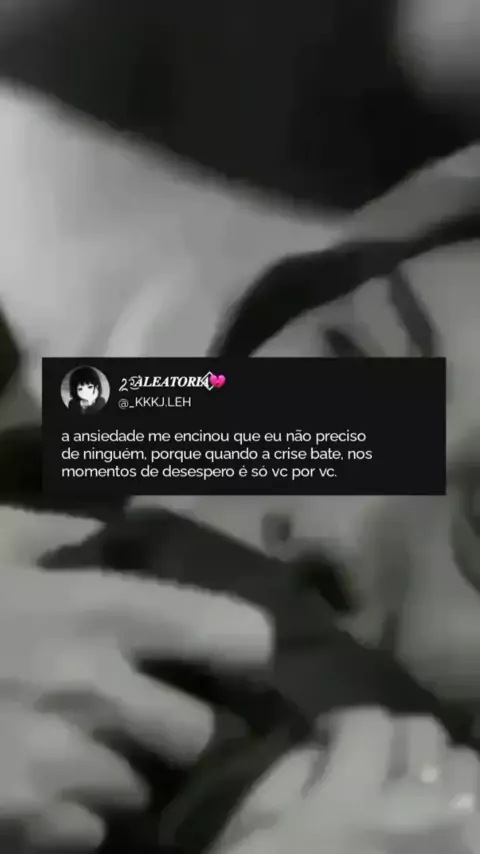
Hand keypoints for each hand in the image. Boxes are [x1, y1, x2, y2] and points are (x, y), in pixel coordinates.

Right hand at [0, 509, 271, 850]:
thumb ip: (57, 532)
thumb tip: (108, 529)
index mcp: (100, 609)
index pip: (233, 635)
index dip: (238, 642)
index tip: (228, 647)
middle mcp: (96, 691)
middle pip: (198, 733)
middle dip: (179, 722)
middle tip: (145, 705)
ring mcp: (58, 766)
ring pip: (143, 788)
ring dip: (123, 768)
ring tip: (79, 742)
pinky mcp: (20, 825)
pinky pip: (87, 833)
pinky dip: (74, 814)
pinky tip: (38, 780)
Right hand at [214, 709, 479, 853]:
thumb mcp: (254, 834)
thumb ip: (288, 776)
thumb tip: (323, 745)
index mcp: (347, 802)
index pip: (368, 724)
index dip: (346, 724)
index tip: (333, 740)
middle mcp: (412, 816)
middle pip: (425, 736)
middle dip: (396, 737)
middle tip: (377, 760)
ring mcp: (452, 845)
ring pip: (469, 772)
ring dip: (443, 768)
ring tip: (420, 788)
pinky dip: (467, 808)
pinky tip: (445, 820)